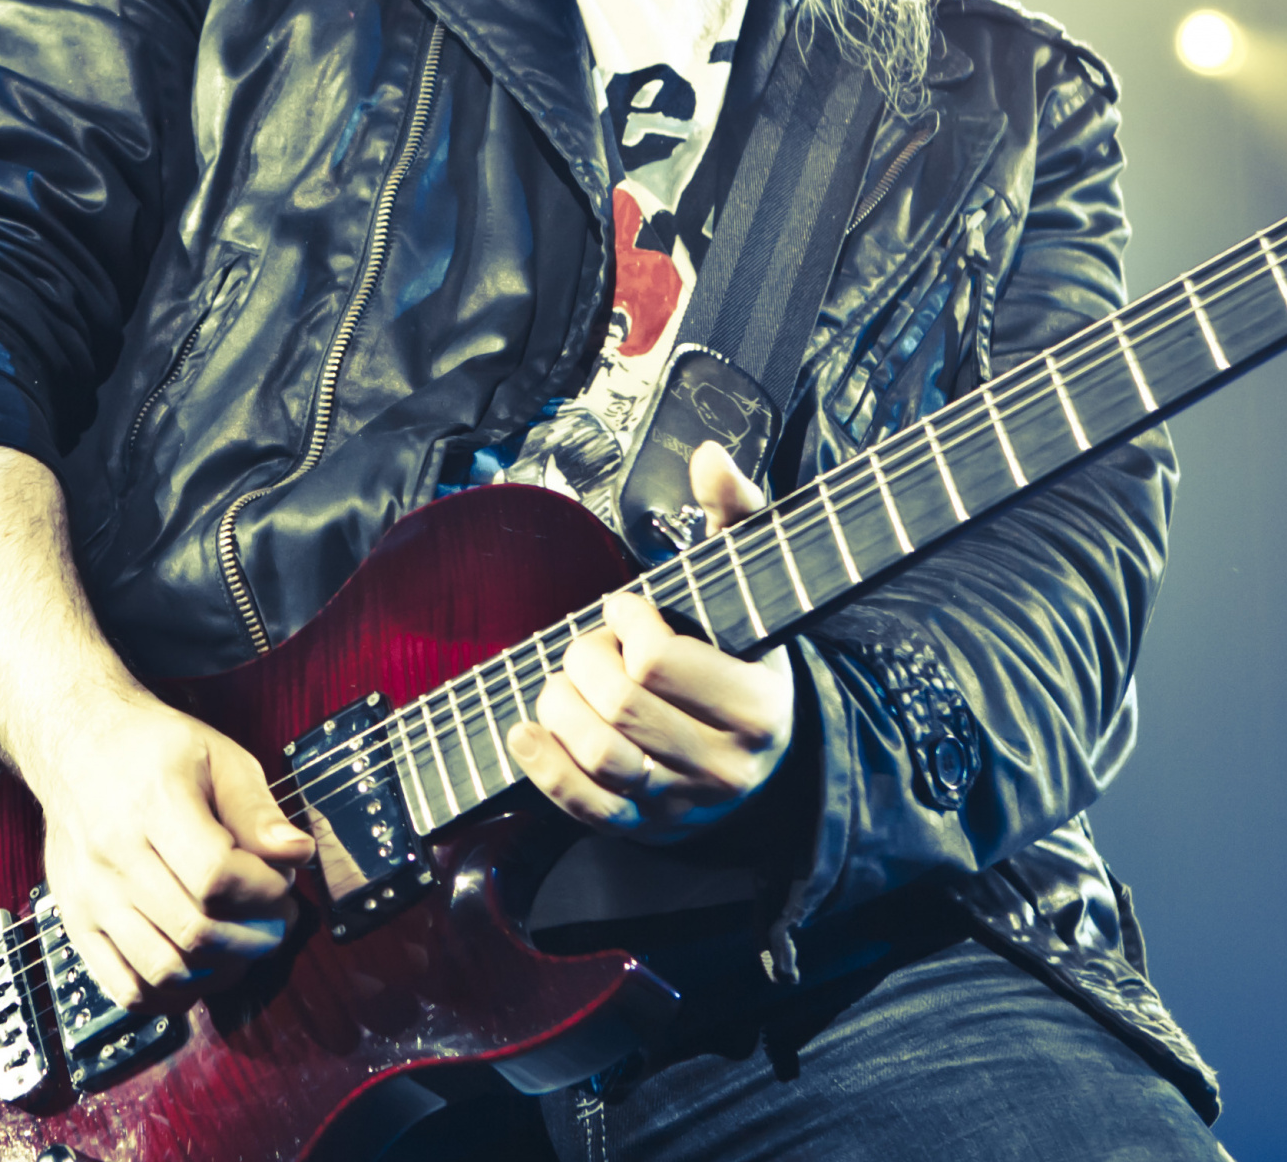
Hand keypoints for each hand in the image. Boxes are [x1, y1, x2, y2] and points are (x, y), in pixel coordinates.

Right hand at [17, 685, 314, 1013]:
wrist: (74, 743)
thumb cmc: (150, 748)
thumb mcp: (217, 756)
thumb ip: (257, 809)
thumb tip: (296, 853)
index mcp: (153, 803)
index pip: (216, 875)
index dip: (265, 890)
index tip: (282, 882)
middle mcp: (114, 853)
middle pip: (195, 928)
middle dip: (255, 935)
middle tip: (275, 920)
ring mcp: (91, 895)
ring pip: (164, 969)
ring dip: (220, 970)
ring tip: (241, 945)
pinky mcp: (76, 922)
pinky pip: (126, 988)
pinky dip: (171, 996)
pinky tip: (198, 972)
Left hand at [507, 442, 797, 842]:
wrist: (756, 754)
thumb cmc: (740, 656)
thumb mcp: (748, 587)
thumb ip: (735, 517)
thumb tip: (712, 457)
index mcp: (759, 704)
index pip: (660, 661)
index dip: (625, 621)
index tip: (624, 607)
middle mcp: (728, 764)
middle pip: (621, 705)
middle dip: (586, 658)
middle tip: (591, 640)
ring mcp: (685, 803)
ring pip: (599, 755)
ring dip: (561, 704)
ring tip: (564, 678)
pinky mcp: (645, 829)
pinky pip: (583, 805)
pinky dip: (542, 764)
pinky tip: (527, 729)